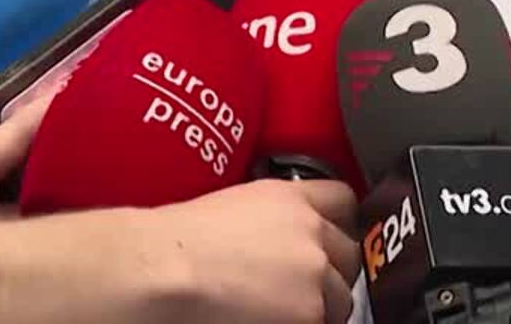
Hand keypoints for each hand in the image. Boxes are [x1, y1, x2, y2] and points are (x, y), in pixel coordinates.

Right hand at [0, 71, 51, 220]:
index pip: (15, 141)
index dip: (43, 109)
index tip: (65, 86)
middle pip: (31, 174)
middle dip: (49, 143)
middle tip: (61, 110)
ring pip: (22, 200)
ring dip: (34, 169)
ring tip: (43, 137)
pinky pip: (6, 220)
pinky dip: (16, 193)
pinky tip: (16, 173)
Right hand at [138, 179, 361, 322]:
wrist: (161, 273)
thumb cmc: (174, 245)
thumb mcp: (235, 207)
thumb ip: (275, 219)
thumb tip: (281, 241)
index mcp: (292, 199)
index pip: (344, 202)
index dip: (337, 225)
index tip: (330, 241)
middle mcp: (313, 233)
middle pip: (349, 254)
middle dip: (331, 272)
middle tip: (300, 290)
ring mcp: (315, 275)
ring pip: (341, 298)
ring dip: (320, 306)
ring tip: (281, 314)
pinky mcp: (310, 315)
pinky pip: (323, 323)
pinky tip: (273, 323)